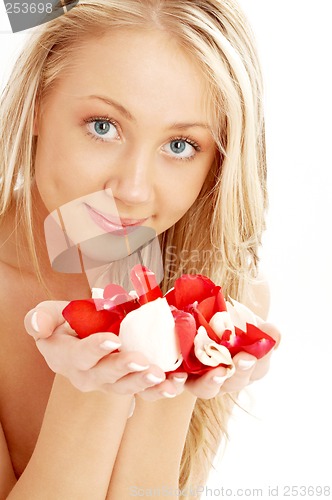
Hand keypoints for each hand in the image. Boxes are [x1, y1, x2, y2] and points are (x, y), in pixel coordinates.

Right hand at [24, 301, 184, 398]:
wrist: (80, 337)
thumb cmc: (66, 323)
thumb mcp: (50, 314)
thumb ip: (41, 317)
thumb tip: (37, 324)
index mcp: (67, 357)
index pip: (79, 356)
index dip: (94, 349)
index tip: (112, 339)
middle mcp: (88, 376)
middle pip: (105, 376)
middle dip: (124, 369)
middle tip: (142, 362)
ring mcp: (109, 383)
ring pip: (126, 388)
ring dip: (144, 384)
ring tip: (162, 376)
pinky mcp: (128, 383)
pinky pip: (144, 391)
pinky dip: (160, 389)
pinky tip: (175, 384)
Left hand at [181, 323, 280, 398]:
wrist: (194, 316)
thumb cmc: (225, 319)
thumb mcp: (244, 320)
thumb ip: (260, 329)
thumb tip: (275, 334)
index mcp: (246, 365)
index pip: (258, 369)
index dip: (259, 362)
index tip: (254, 354)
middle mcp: (226, 378)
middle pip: (235, 382)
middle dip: (239, 371)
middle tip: (241, 359)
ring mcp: (203, 380)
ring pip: (208, 389)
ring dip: (212, 382)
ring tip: (216, 373)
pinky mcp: (180, 377)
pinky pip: (178, 386)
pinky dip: (177, 384)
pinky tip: (178, 376)